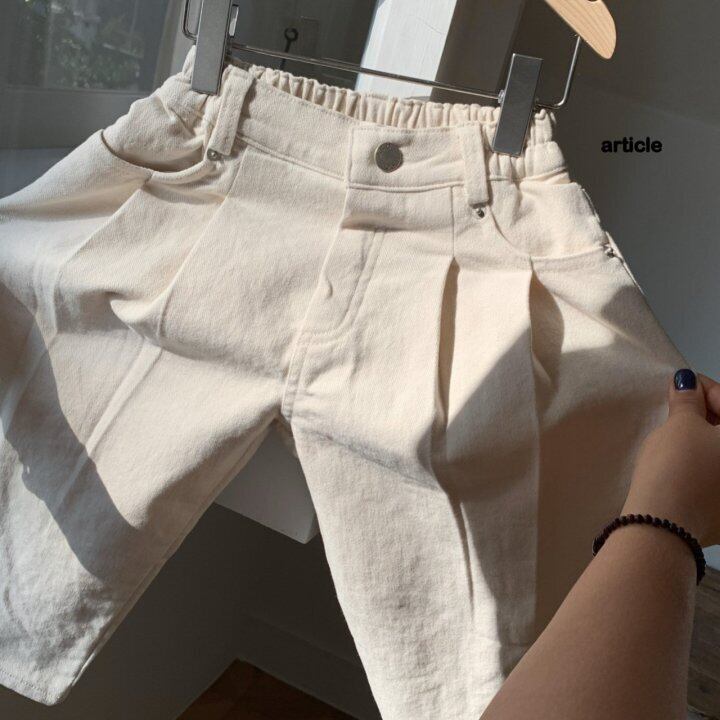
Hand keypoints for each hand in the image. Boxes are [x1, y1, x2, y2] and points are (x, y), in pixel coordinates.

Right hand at [621, 369, 719, 547]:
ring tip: (678, 434)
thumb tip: (688, 383)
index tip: (683, 383)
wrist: (662, 526)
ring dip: (706, 441)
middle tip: (679, 407)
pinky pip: (715, 480)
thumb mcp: (679, 426)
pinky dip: (704, 466)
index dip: (705, 388)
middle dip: (708, 415)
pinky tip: (682, 462)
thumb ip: (688, 401)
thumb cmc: (675, 469)